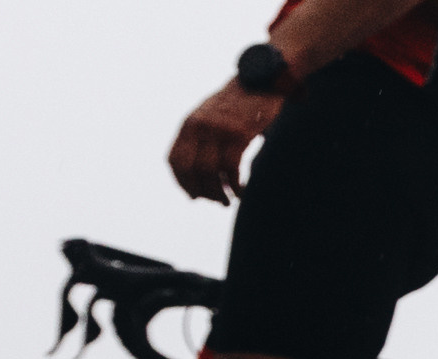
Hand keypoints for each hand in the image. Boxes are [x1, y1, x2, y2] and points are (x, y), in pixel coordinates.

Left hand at [167, 81, 282, 203]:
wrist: (262, 78)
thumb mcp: (211, 114)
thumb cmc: (240, 101)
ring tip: (229, 200)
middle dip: (203, 192)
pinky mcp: (239, 134)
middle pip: (192, 171)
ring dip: (220, 193)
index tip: (194, 196)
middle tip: (217, 202)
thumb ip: (202, 135)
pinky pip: (231, 169)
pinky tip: (241, 191)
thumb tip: (201, 168)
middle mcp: (200, 126)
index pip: (175, 161)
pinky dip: (236, 186)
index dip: (182, 183)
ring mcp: (219, 129)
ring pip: (210, 173)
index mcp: (190, 123)